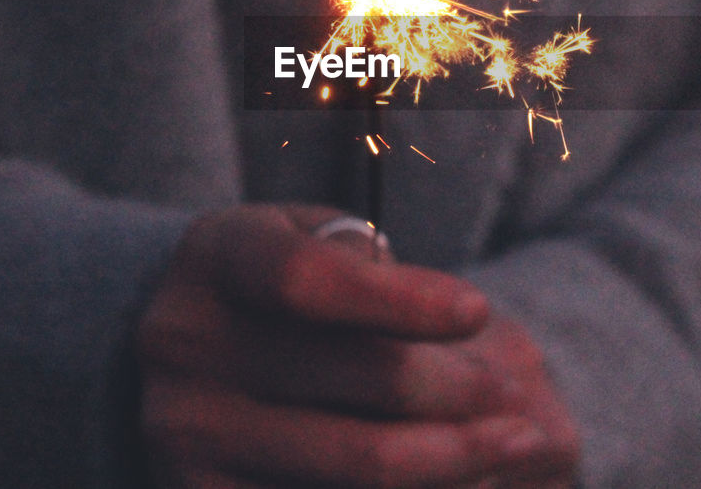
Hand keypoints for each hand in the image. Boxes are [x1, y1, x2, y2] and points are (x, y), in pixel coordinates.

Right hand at [136, 204, 571, 486]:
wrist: (188, 352)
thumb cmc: (276, 285)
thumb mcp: (306, 237)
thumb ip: (361, 256)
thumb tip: (449, 314)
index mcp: (216, 258)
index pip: (311, 281)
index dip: (403, 300)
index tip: (478, 310)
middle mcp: (184, 345)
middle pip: (358, 381)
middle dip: (461, 390)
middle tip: (516, 395)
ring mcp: (187, 432)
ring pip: (359, 466)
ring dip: (457, 456)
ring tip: (516, 440)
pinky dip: (419, 487)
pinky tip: (464, 476)